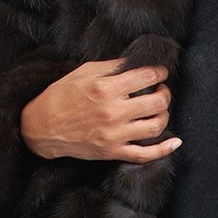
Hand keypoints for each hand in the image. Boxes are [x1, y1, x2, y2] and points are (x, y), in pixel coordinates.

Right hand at [20, 58, 181, 161]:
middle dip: (164, 93)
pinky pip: (145, 155)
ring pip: (156, 127)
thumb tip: (135, 62)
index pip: (146, 77)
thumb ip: (112, 67)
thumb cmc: (62, 96)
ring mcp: (115, 135)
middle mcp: (113, 112)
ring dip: (164, 115)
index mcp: (105, 88)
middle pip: (156, 102)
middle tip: (161, 90)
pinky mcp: (113, 151)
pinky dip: (163, 150)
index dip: (159, 73)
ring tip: (159, 109)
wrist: (43, 127)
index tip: (160, 73)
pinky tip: (175, 142)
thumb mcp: (84, 72)